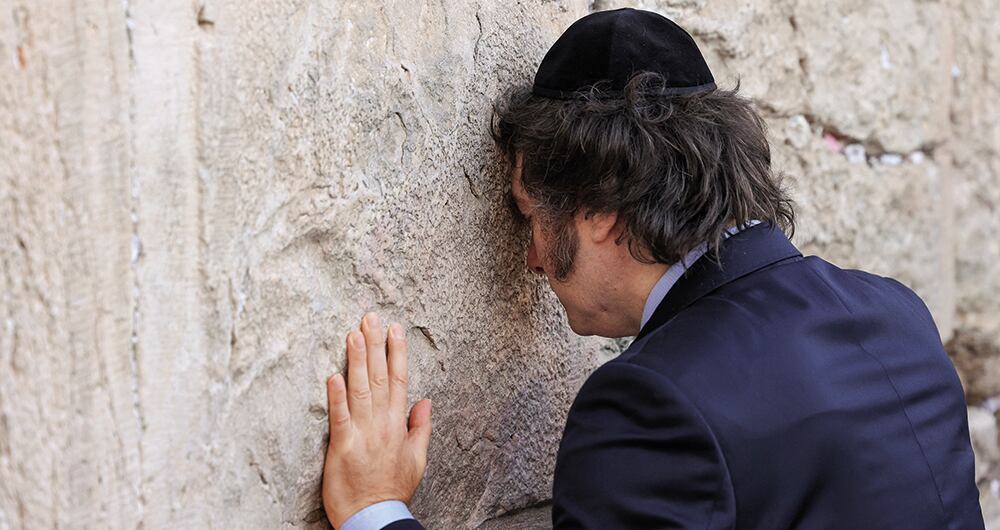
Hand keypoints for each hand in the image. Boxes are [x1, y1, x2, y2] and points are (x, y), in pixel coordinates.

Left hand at [322, 312, 432, 527]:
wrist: (375, 518)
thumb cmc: (393, 489)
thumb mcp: (417, 459)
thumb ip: (420, 427)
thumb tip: (425, 401)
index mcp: (398, 424)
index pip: (400, 380)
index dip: (397, 353)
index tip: (395, 328)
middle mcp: (382, 423)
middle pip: (379, 377)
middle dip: (375, 345)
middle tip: (370, 317)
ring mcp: (363, 433)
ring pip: (360, 389)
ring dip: (357, 360)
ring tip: (353, 333)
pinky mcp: (342, 446)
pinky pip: (340, 417)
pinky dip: (337, 396)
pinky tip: (334, 375)